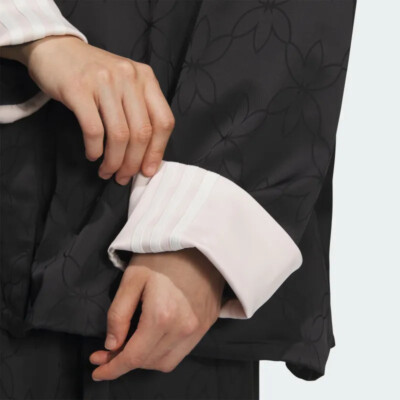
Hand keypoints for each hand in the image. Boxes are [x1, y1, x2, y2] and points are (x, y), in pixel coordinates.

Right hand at [2, 35, 173, 183]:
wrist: (55, 48)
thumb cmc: (94, 75)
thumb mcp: (125, 85)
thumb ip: (139, 112)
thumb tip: (147, 157)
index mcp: (146, 78)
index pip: (164, 121)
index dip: (158, 151)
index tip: (148, 171)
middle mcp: (129, 77)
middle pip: (142, 132)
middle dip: (133, 162)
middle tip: (123, 177)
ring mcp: (104, 81)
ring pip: (119, 135)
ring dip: (114, 161)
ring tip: (107, 171)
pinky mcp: (78, 88)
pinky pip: (94, 129)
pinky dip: (95, 149)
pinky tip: (93, 155)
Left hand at [89, 248, 225, 379]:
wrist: (199, 243)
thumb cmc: (163, 255)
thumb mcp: (132, 278)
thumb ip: (118, 315)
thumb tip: (112, 344)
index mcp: (162, 316)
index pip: (133, 357)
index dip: (112, 368)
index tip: (97, 371)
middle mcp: (183, 328)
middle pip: (148, 362)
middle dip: (124, 362)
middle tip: (108, 351)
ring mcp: (198, 328)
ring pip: (166, 362)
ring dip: (145, 360)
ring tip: (131, 346)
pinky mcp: (207, 324)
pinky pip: (182, 351)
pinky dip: (163, 353)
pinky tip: (153, 340)